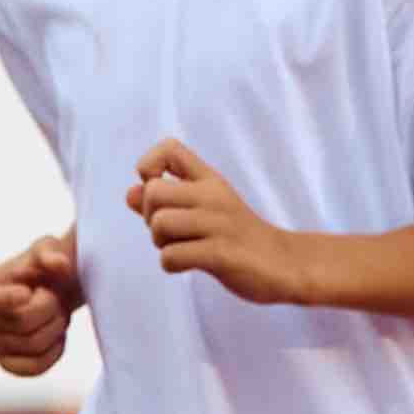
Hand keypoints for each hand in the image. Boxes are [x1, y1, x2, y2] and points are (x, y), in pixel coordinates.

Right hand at [0, 232, 81, 376]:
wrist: (58, 288)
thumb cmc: (47, 265)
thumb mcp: (50, 248)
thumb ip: (51, 252)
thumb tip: (57, 264)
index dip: (4, 299)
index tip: (29, 290)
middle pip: (19, 323)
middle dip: (49, 307)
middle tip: (55, 296)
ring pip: (32, 344)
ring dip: (56, 327)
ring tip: (57, 312)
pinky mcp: (12, 362)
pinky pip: (32, 368)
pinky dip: (53, 353)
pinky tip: (58, 338)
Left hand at [127, 140, 308, 304]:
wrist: (284, 265)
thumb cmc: (237, 237)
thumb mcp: (204, 211)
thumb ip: (166, 202)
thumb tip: (129, 192)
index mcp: (210, 181)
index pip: (169, 148)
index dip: (149, 166)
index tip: (159, 189)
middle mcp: (215, 196)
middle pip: (153, 192)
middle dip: (150, 218)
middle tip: (172, 233)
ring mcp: (220, 224)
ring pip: (160, 224)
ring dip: (161, 243)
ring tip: (182, 249)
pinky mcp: (221, 254)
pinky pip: (170, 256)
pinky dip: (172, 264)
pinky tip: (190, 265)